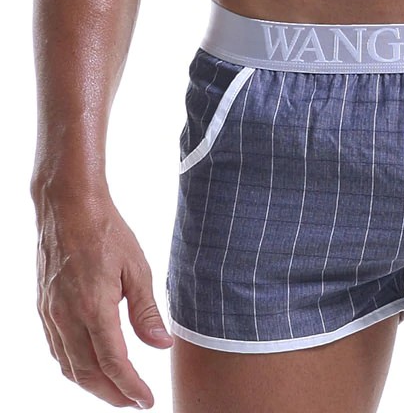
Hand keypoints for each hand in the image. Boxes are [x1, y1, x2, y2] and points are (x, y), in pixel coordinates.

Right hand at [34, 189, 173, 407]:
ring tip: (116, 390)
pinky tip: (89, 366)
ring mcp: (51, 315)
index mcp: (94, 308)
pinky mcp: (44, 308)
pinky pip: (57, 350)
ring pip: (69, 366)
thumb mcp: (137, 268)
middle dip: (112, 394)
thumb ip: (146, 311)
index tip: (146, 401)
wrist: (68, 207)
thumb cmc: (107, 232)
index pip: (114, 363)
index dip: (131, 387)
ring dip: (92, 385)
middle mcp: (67, 318)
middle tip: (134, 401)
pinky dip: (74, 367)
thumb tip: (161, 345)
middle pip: (88, 373)